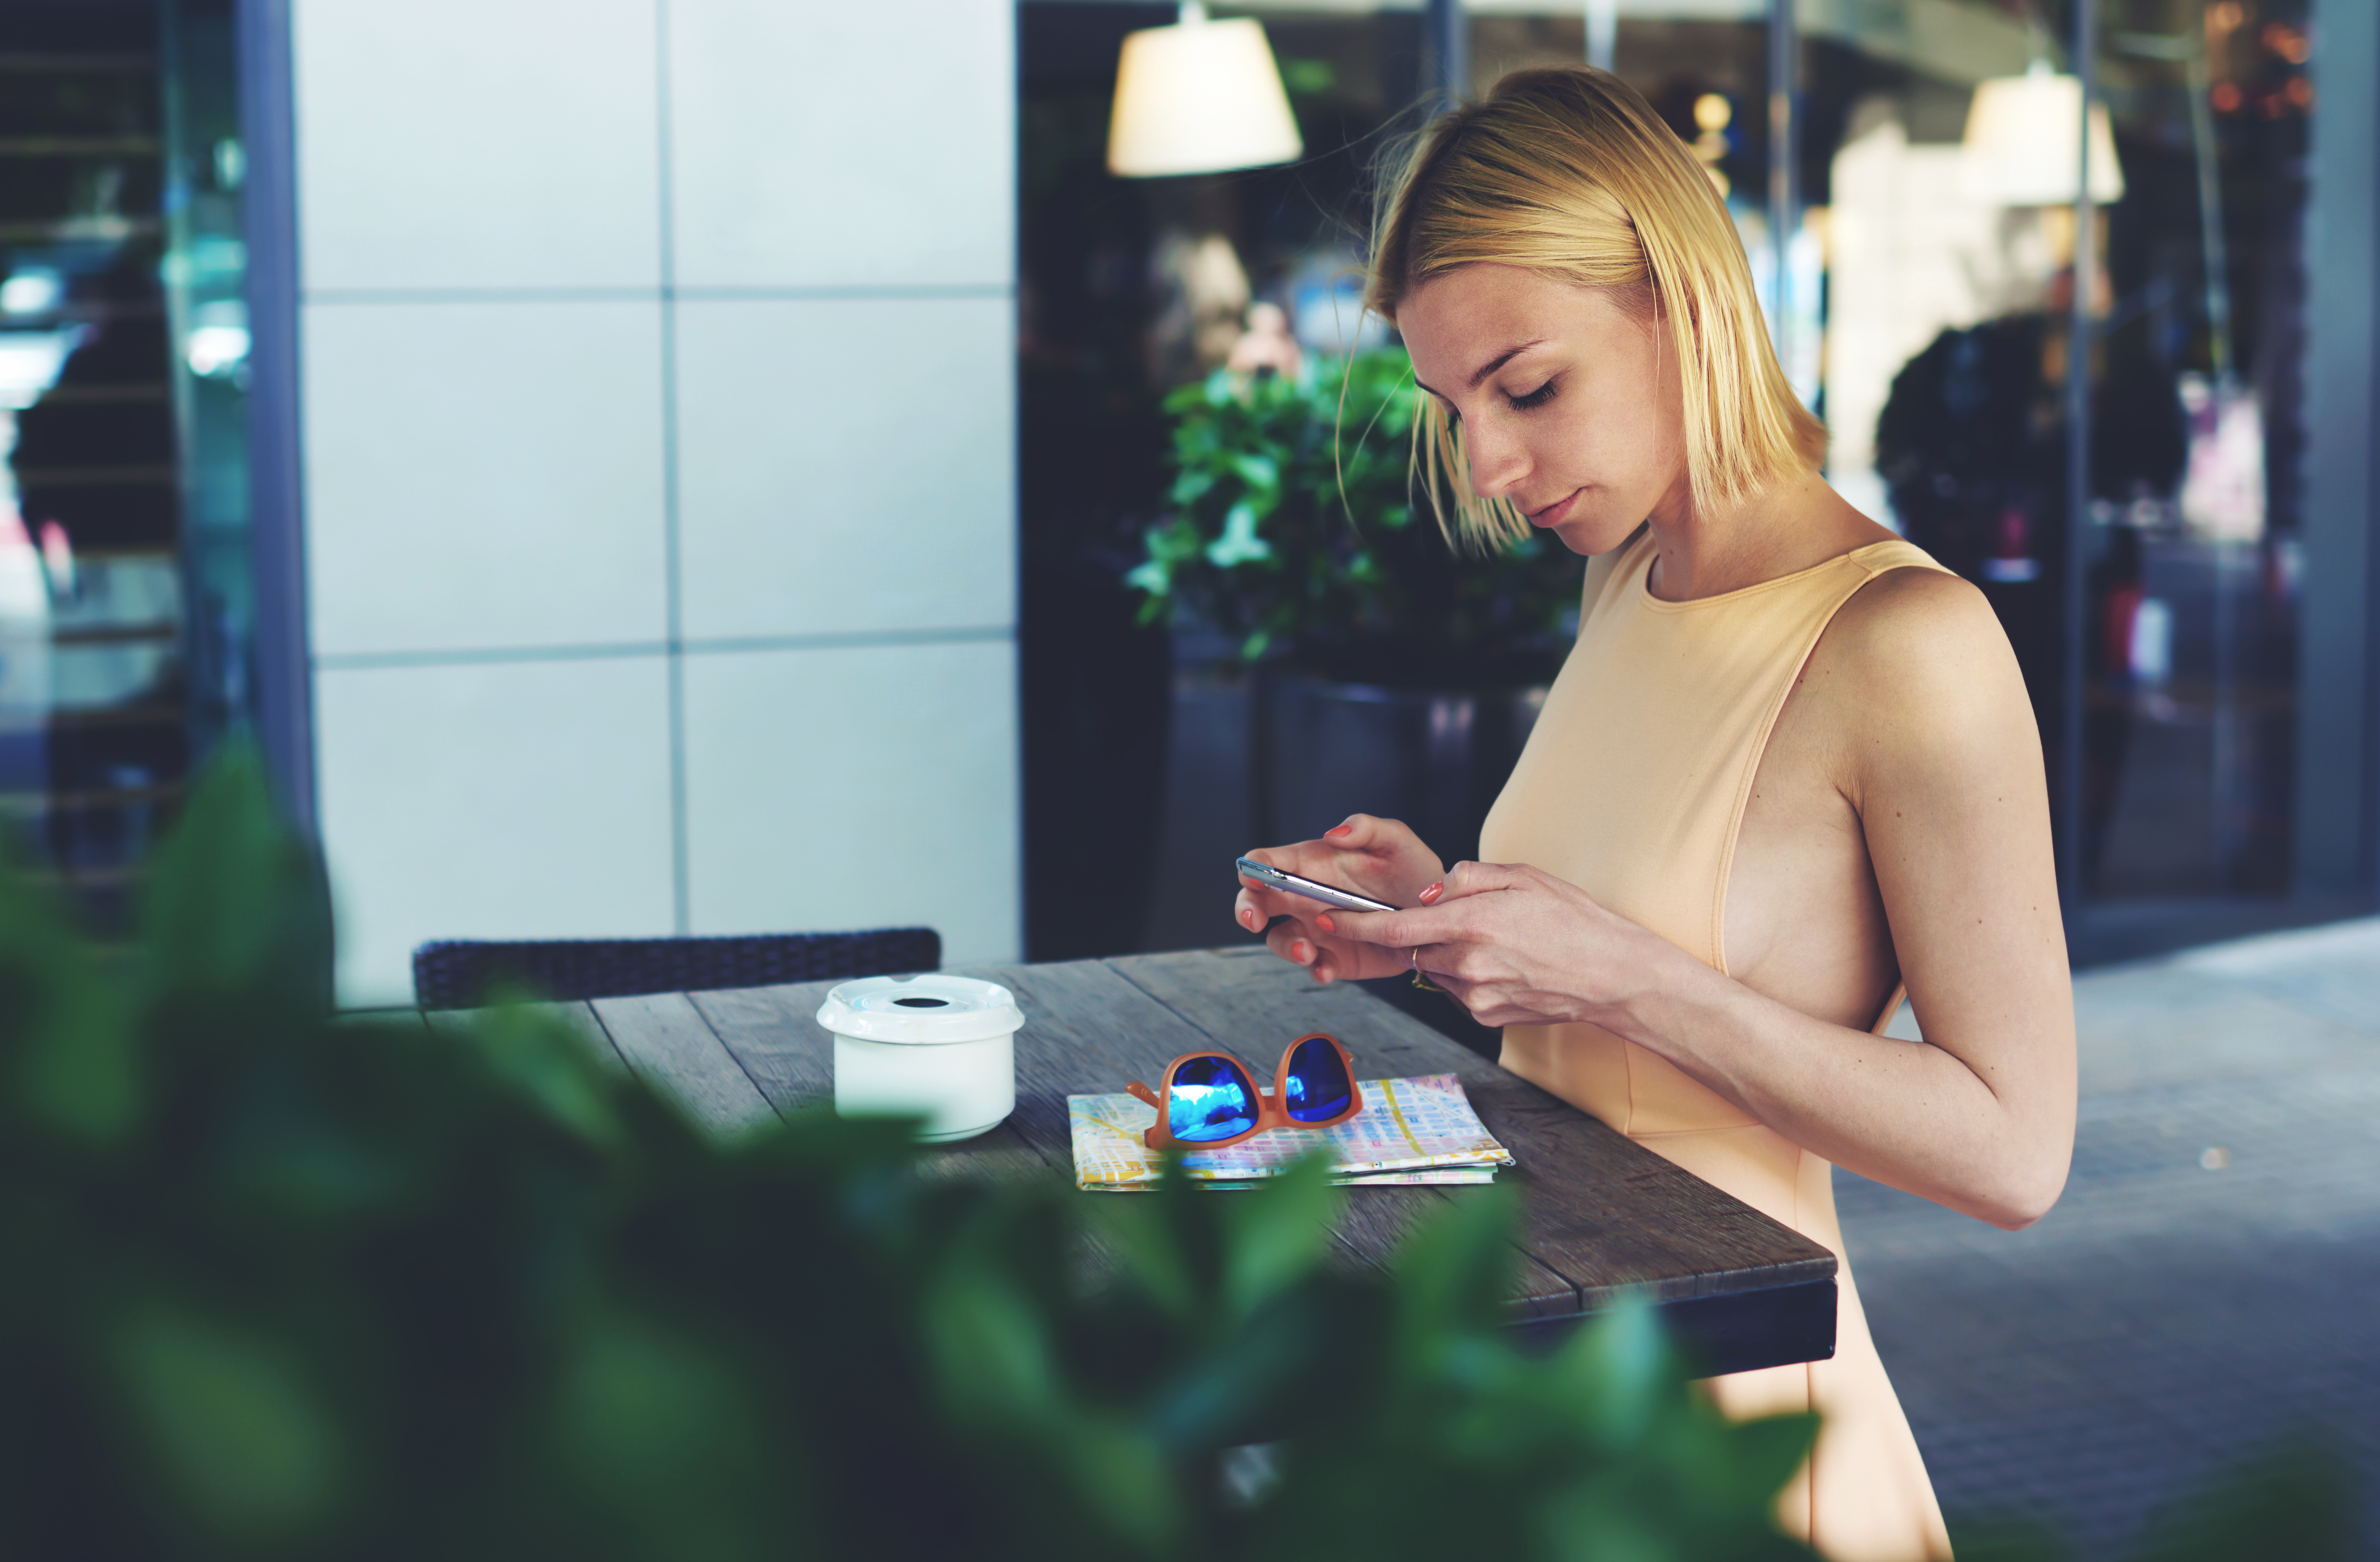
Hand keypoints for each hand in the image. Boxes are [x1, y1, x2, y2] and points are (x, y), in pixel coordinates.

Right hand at [1233, 814, 1444, 984]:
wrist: (1438, 912)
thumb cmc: (1411, 868)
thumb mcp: (1395, 840)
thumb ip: (1366, 827)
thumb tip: (1333, 833)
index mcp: (1312, 864)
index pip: (1268, 862)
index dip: (1253, 867)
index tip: (1256, 877)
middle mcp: (1306, 897)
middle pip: (1258, 901)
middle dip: (1246, 909)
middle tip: (1254, 919)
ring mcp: (1317, 930)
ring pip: (1280, 939)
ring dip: (1285, 946)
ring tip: (1306, 950)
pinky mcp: (1335, 957)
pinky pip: (1314, 967)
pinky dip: (1315, 970)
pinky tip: (1326, 968)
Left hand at [1315, 860, 1676, 1028]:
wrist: (1615, 976)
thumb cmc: (1575, 921)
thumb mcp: (1522, 876)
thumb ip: (1465, 878)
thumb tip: (1427, 893)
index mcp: (1471, 923)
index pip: (1392, 928)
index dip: (1352, 924)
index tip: (1324, 917)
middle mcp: (1467, 963)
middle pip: (1411, 948)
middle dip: (1414, 933)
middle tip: (1449, 919)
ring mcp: (1475, 996)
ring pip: (1434, 969)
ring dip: (1444, 952)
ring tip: (1493, 940)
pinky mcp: (1486, 1017)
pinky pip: (1456, 990)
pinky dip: (1465, 973)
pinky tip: (1503, 963)